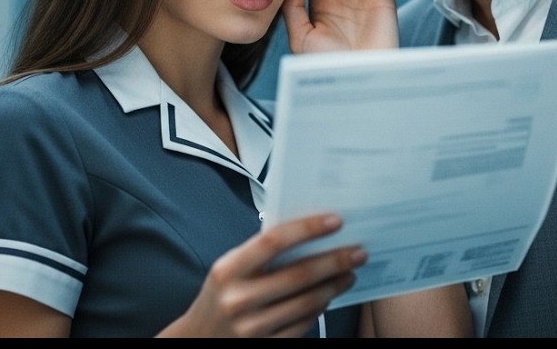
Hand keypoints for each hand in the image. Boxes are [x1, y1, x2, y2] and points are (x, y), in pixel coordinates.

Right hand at [161, 213, 365, 337]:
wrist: (198, 340)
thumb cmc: (220, 296)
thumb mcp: (229, 270)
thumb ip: (260, 254)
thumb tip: (309, 233)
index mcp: (228, 270)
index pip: (273, 242)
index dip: (307, 228)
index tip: (336, 221)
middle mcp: (239, 299)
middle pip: (299, 275)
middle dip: (335, 260)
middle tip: (358, 251)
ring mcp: (252, 327)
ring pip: (307, 303)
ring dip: (334, 285)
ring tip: (349, 272)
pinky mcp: (266, 346)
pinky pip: (303, 324)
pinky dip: (320, 307)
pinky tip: (329, 295)